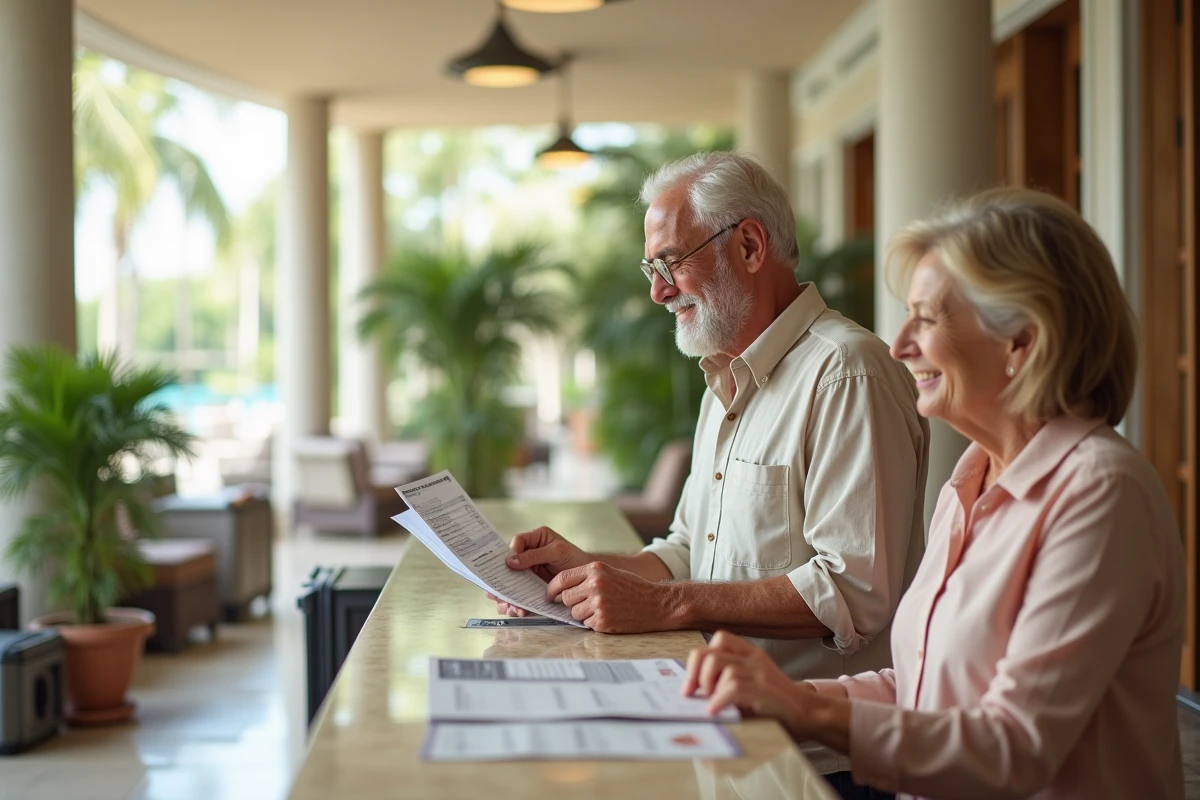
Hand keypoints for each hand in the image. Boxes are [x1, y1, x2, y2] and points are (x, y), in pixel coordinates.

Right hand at [485, 526, 592, 616]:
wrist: (588, 580)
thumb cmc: (575, 560)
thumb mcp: (557, 552)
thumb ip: (534, 555)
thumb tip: (510, 561)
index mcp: (534, 539)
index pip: (516, 542)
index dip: (511, 553)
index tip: (509, 566)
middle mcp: (527, 554)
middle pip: (506, 565)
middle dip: (502, 580)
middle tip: (500, 593)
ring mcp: (527, 571)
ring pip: (508, 582)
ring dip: (506, 596)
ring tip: (511, 607)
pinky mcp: (529, 586)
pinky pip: (516, 594)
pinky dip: (514, 604)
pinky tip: (518, 611)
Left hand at [544, 562, 674, 632]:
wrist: (657, 603)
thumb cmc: (633, 588)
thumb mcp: (610, 572)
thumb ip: (587, 577)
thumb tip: (562, 588)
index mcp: (595, 569)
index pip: (562, 579)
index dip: (552, 589)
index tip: (550, 596)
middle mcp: (595, 584)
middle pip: (566, 598)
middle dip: (573, 603)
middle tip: (588, 604)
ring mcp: (598, 603)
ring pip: (574, 613)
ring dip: (584, 614)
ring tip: (603, 609)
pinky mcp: (602, 620)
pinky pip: (586, 624)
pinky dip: (594, 623)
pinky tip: (609, 617)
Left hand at [683, 631, 814, 737]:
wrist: (808, 714)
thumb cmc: (774, 705)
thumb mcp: (749, 686)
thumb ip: (726, 682)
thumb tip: (693, 691)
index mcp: (749, 653)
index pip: (718, 639)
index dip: (697, 661)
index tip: (690, 686)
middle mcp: (754, 658)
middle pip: (711, 653)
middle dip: (695, 675)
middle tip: (694, 695)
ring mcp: (760, 672)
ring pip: (720, 667)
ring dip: (709, 687)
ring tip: (710, 704)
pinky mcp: (764, 689)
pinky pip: (733, 687)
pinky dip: (718, 700)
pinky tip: (715, 711)